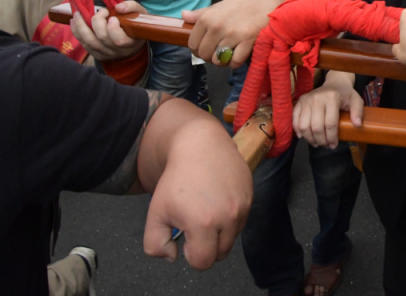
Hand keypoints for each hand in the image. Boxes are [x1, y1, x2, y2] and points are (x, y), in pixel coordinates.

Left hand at [71, 0, 146, 60]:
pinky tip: (74, 22)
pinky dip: (77, 32)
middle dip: (98, 22)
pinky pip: (83, 44)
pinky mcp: (96, 54)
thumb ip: (132, 7)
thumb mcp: (140, 14)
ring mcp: (106, 54)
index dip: (113, 28)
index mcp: (131, 42)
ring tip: (78, 14)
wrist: (133, 40)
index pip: (119, 40)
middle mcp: (118, 51)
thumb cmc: (136, 24)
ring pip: (89, 42)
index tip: (112, 17)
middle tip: (101, 11)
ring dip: (81, 26)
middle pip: (102, 38)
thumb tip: (118, 7)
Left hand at [142, 110, 251, 268]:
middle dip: (207, 245)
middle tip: (194, 224)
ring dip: (220, 231)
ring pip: (233, 236)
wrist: (200, 144)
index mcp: (203, 224)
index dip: (191, 254)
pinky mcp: (250, 195)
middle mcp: (228, 217)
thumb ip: (155, 244)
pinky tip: (216, 198)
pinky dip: (230, 216)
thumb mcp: (155, 212)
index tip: (185, 238)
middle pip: (220, 253)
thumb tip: (173, 255)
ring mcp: (242, 206)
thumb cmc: (177, 177)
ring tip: (206, 209)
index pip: (203, 262)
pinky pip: (241, 218)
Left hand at [182, 0, 289, 66]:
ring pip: (218, 60)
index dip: (199, 50)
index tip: (209, 48)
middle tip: (221, 53)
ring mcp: (232, 34)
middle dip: (211, 57)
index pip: (192, 44)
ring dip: (224, 61)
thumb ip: (202, 13)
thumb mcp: (222, 5)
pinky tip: (241, 54)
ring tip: (231, 53)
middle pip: (204, 55)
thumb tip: (184, 15)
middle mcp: (217, 26)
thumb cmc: (247, 3)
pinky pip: (234, 62)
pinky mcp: (247, 41)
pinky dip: (236, 62)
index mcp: (208, 17)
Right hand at [292, 78, 363, 147]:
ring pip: (304, 126)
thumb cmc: (345, 94)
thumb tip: (357, 125)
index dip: (331, 138)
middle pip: (316, 127)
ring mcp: (307, 100)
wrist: (334, 83)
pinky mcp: (300, 102)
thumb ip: (358, 112)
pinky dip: (298, 130)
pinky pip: (295, 120)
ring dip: (310, 138)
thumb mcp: (356, 100)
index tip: (333, 145)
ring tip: (317, 142)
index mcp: (332, 98)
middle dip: (321, 140)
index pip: (330, 123)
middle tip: (325, 145)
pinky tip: (304, 136)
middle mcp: (317, 98)